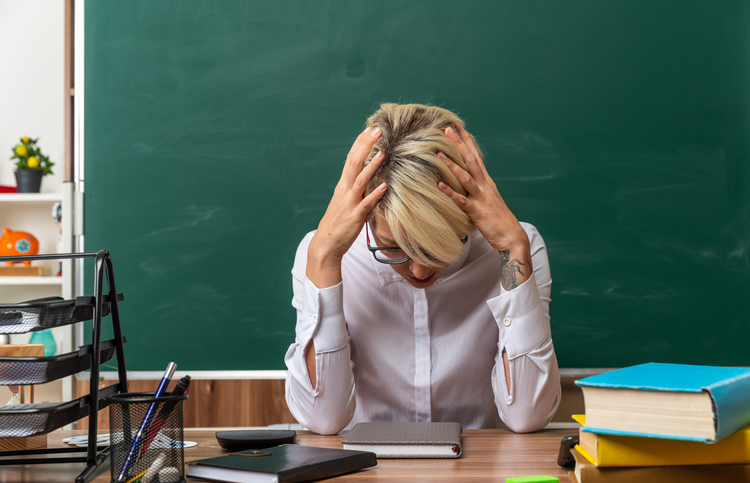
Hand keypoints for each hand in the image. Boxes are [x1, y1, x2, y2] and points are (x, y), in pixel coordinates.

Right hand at [307, 126, 386, 287]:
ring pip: (360, 180)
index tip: (369, 128)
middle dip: (365, 145)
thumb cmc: (338, 222)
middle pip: (354, 163)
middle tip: (377, 130)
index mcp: (343, 185)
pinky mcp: (355, 216)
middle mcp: (345, 190)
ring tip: (383, 153)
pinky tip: (384, 187)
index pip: (350, 158)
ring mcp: (349, 203)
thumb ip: (355, 187)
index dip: (360, 143)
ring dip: (371, 166)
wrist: (326, 243)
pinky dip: (375, 195)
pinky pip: (366, 204)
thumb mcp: (345, 200)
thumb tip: (367, 175)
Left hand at [438, 126, 531, 289]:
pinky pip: (461, 200)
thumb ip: (478, 190)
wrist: (512, 236)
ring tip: (439, 153)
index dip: (468, 142)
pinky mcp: (477, 211)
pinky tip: (439, 185)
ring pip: (465, 177)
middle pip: (471, 160)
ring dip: (452, 165)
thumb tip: (466, 182)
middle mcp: (485, 186)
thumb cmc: (498, 220)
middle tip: (448, 129)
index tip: (460, 128)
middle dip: (460, 144)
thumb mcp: (488, 200)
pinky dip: (450, 192)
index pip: (477, 157)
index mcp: (487, 182)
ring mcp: (481, 197)